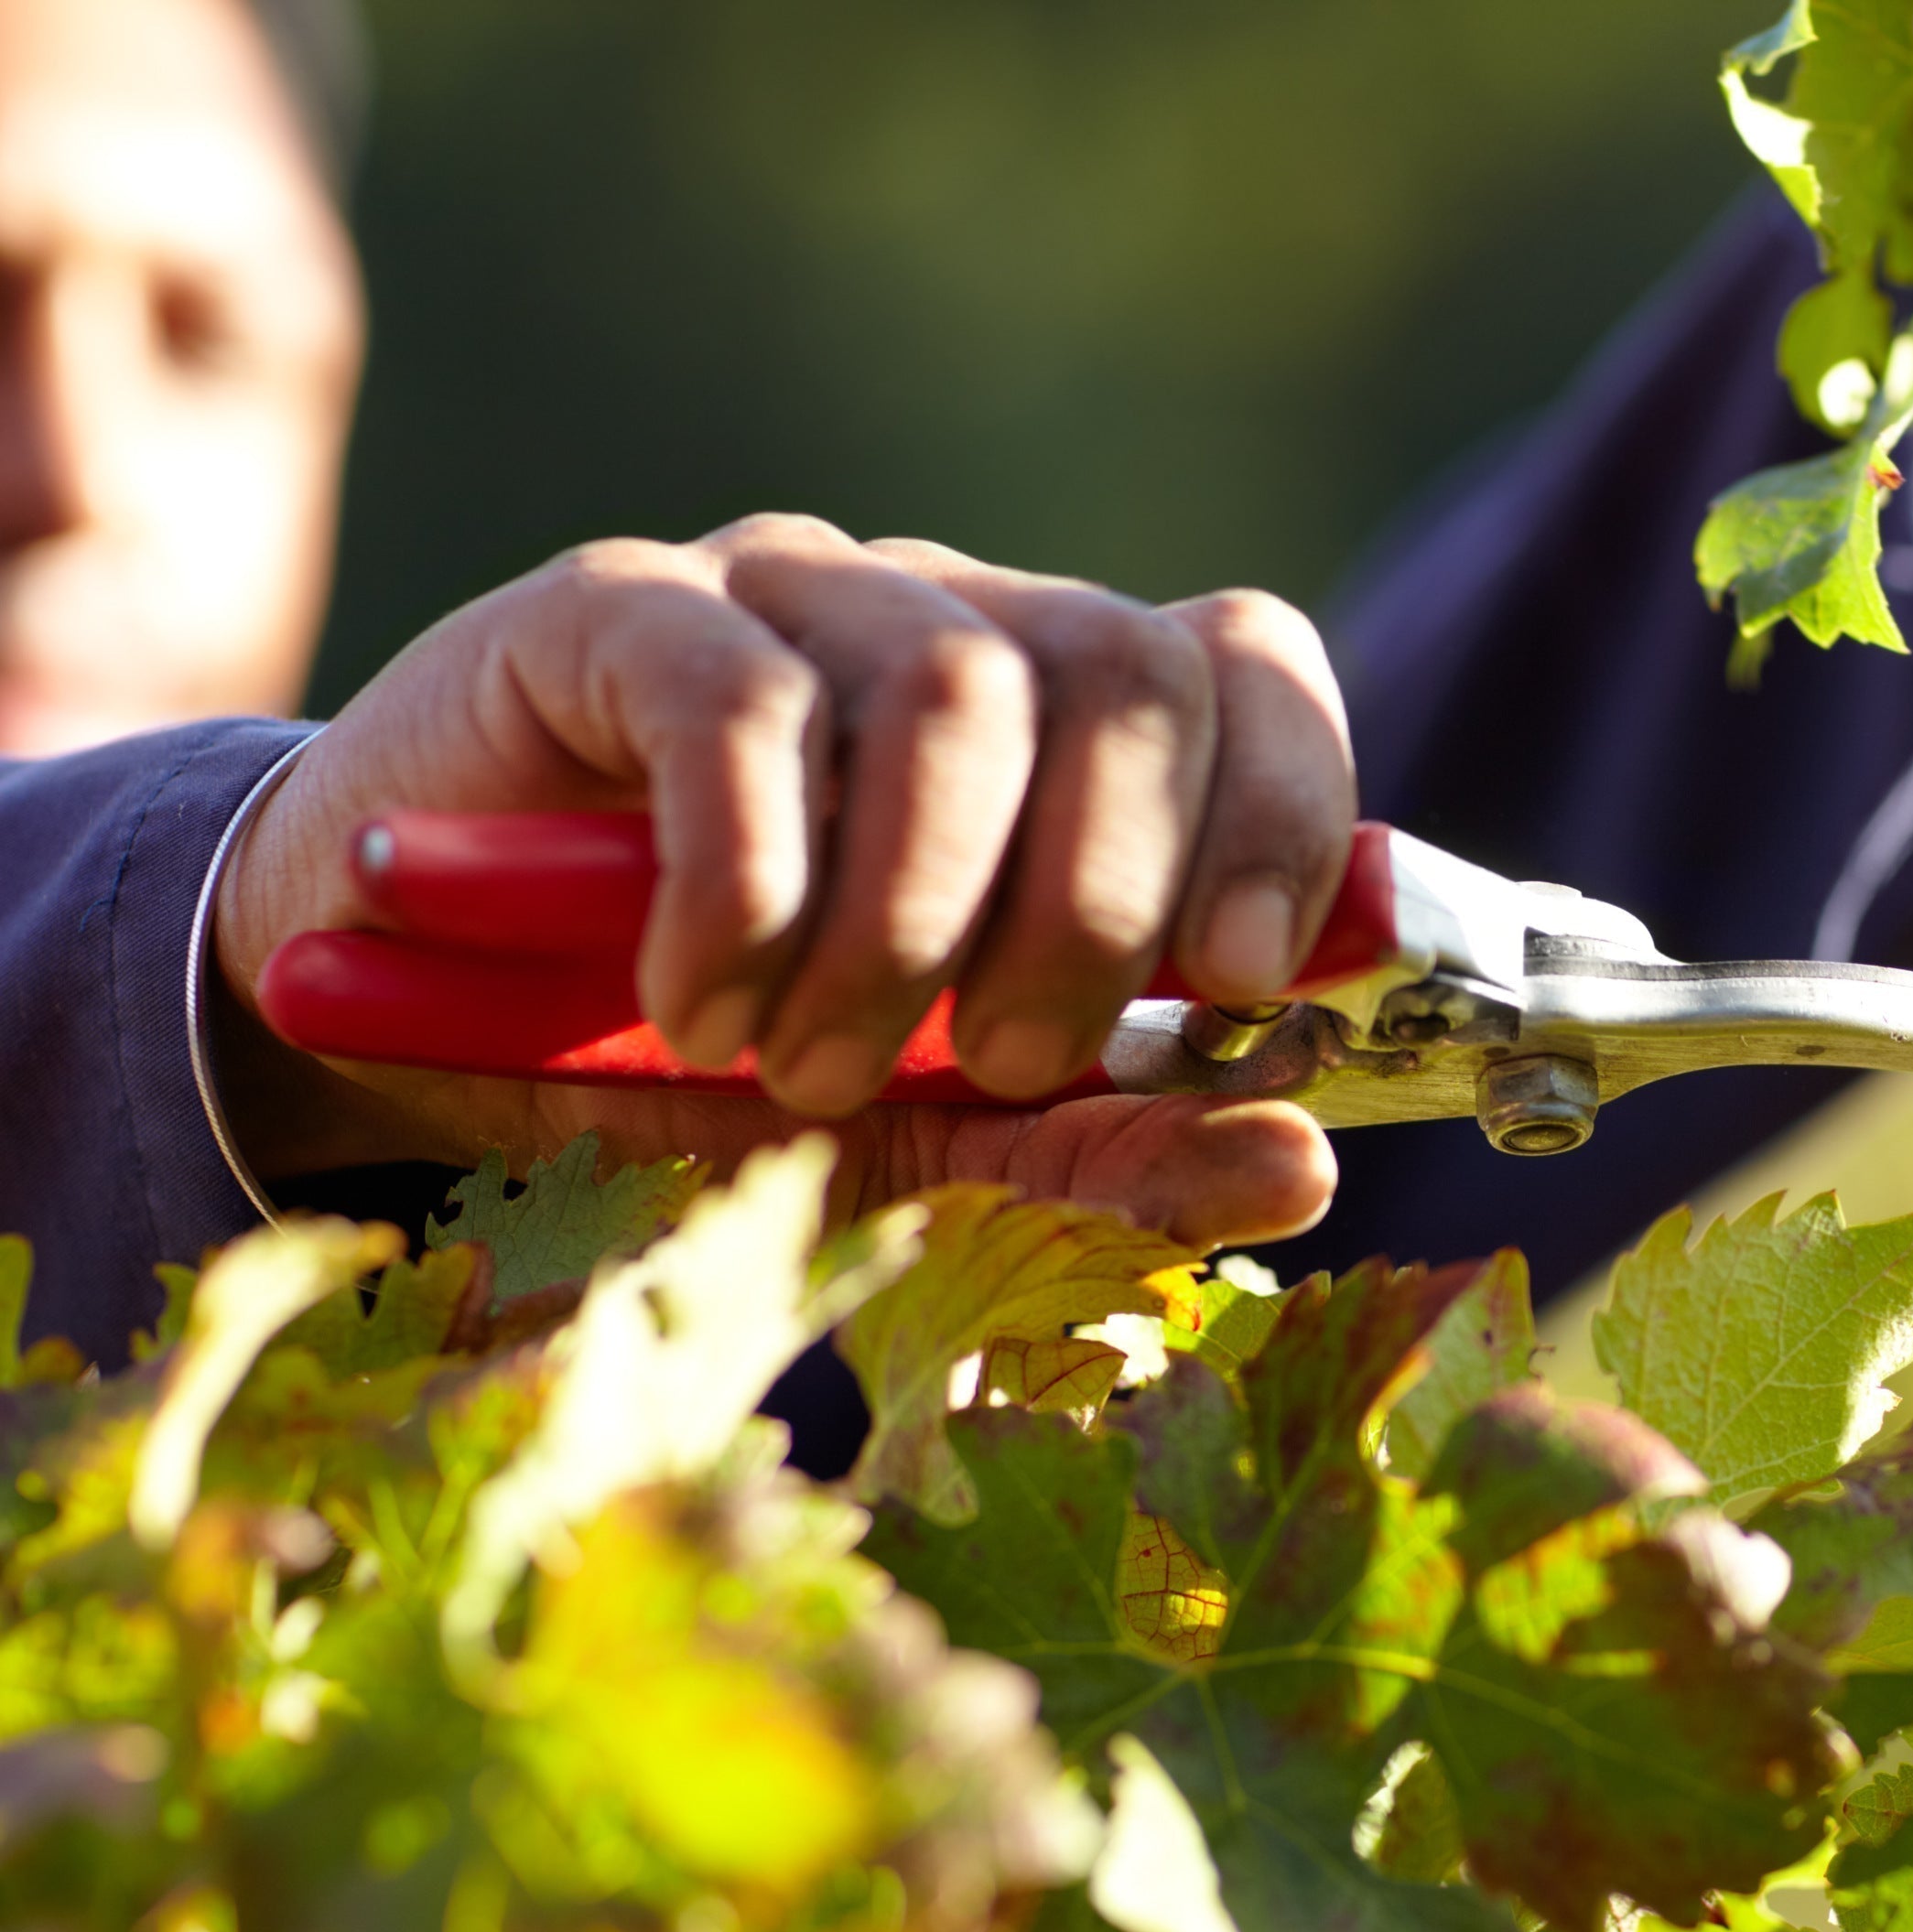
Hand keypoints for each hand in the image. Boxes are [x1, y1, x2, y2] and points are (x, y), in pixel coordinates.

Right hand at [209, 515, 1349, 1248]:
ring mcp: (786, 592)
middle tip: (994, 1065)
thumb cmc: (710, 1066)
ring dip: (910, 928)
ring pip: (956, 692)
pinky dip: (753, 896)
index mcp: (1064, 720)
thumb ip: (1110, 1149)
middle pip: (1125, 674)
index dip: (1282, 813)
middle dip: (1093, 911)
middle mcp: (946, 618)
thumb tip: (1306, 1160)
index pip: (1242, 664)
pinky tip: (701, 1008)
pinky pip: (743, 711)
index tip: (1232, 989)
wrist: (405, 1013)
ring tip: (815, 1069)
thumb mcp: (928, 1140)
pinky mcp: (617, 609)